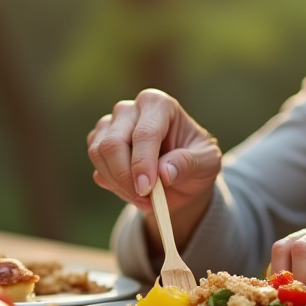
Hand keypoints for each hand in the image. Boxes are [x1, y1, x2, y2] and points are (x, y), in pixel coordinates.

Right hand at [86, 89, 222, 213]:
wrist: (184, 178)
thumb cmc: (197, 161)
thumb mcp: (207, 162)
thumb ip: (189, 163)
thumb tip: (164, 172)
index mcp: (159, 105)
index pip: (144, 133)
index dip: (142, 163)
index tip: (147, 188)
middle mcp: (131, 110)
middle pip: (113, 143)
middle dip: (126, 177)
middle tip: (146, 199)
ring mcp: (111, 125)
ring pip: (99, 155)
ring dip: (120, 184)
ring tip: (146, 200)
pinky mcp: (99, 145)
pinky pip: (98, 170)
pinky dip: (115, 188)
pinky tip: (136, 194)